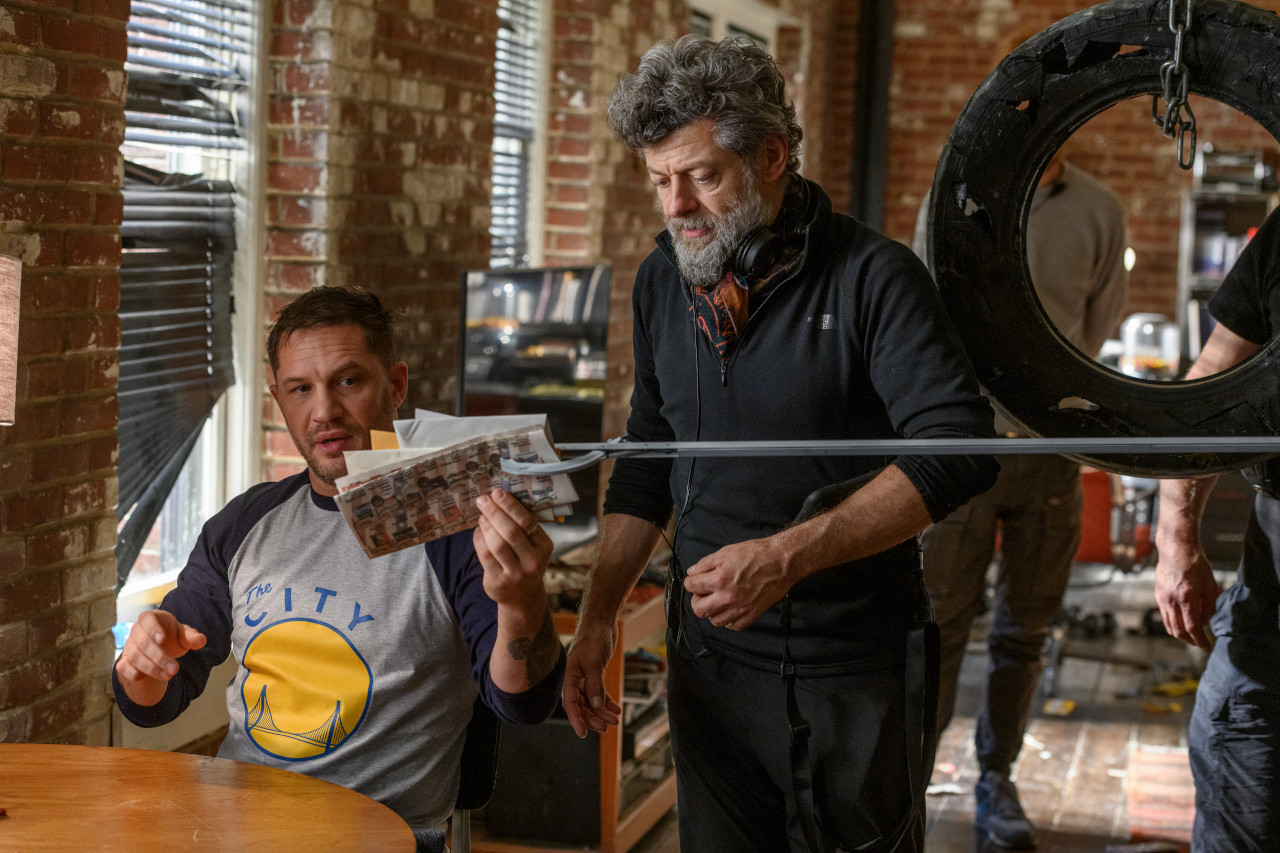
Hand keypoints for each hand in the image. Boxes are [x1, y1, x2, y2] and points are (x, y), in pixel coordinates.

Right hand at [115, 610, 206, 705]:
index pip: (147, 619)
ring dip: (151, 668)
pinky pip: (123, 667)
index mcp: (151, 618)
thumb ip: (192, 637)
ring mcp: (128, 646)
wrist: (159, 651)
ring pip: (134, 656)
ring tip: (168, 675)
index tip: (162, 640)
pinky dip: (132, 673)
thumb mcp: (184, 635)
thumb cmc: (172, 638)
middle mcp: (137, 631)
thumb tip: (201, 640)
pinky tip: (144, 678)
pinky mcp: (124, 661)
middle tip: (175, 669)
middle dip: (159, 657)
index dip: (153, 629)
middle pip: (143, 642)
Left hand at [473, 489, 552, 607]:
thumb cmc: (526, 562)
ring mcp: (515, 574)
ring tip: (481, 515)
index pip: (527, 522)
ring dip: (486, 526)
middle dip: (495, 513)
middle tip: (483, 500)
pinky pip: (485, 556)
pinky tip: (478, 531)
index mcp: (544, 547)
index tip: (497, 493)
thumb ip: (523, 528)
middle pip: (511, 532)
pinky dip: (479, 540)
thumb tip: (500, 500)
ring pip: (497, 544)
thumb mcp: (534, 547)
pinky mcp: (498, 582)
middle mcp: (533, 562)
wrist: (523, 596)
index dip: (510, 506)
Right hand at [563, 627, 621, 737]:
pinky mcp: (594, 674)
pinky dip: (607, 702)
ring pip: (591, 701)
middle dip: (593, 718)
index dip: (576, 719)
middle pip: (581, 705)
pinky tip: (616, 709)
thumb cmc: (593, 639)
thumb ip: (595, 684)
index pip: (570, 703)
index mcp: (569, 676)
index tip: (583, 733)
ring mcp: (585, 677)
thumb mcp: (594, 662)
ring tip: (615, 720)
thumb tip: (596, 705)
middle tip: (606, 728)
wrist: (600, 623)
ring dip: (602, 712)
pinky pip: (599, 693)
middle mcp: (575, 679)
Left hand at [682, 538, 793, 630]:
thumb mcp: (726, 552)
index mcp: (719, 579)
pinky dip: (729, 619)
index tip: (695, 580)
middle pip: (698, 609)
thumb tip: (692, 572)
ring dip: (712, 611)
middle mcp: (727, 597)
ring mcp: (740, 609)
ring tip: (717, 601)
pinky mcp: (752, 615)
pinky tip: (730, 609)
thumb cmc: (757, 554)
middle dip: (697, 599)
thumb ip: (706, 563)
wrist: (781, 562)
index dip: (691, 581)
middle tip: (702, 592)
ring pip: (714, 621)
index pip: (691, 586)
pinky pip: (733, 626)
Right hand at [1155, 544, 1220, 650]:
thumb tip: (1206, 621)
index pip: (1193, 627)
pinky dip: (1172, 623)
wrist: (1176, 548)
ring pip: (1169, 625)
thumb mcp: (1210, 584)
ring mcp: (1162, 597)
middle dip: (1189, 640)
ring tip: (1190, 635)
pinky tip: (1181, 621)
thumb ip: (1209, 606)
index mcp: (1187, 597)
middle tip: (1199, 643)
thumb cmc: (1195, 563)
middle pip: (1178, 630)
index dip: (1200, 640)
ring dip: (1180, 634)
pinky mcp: (1158, 594)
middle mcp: (1172, 600)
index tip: (1207, 647)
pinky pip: (1164, 615)